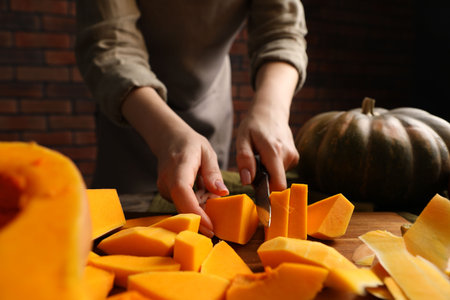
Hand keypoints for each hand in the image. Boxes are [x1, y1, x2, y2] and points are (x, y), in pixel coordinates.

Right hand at [122, 87, 228, 236]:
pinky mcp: (168, 195)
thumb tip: (222, 193)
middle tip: (221, 216)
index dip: (196, 212)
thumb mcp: (206, 152)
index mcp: (179, 167)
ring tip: (211, 191)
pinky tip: (204, 191)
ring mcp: (165, 190)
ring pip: (186, 208)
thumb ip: (213, 172)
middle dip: (204, 217)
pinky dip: (198, 203)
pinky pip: (184, 204)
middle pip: (184, 207)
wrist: (168, 139)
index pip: (183, 193)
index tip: (211, 227)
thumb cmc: (189, 144)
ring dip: (202, 207)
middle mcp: (167, 182)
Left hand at [236, 103, 298, 190]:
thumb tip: (247, 181)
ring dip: (267, 171)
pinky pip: (282, 170)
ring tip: (261, 155)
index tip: (257, 190)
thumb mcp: (242, 140)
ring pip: (278, 176)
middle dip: (263, 179)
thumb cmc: (253, 125)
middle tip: (254, 163)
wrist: (271, 111)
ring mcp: (293, 156)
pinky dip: (273, 166)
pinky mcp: (295, 157)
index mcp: (274, 151)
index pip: (278, 184)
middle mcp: (287, 155)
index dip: (268, 192)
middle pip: (276, 181)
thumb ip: (245, 160)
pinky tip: (269, 153)